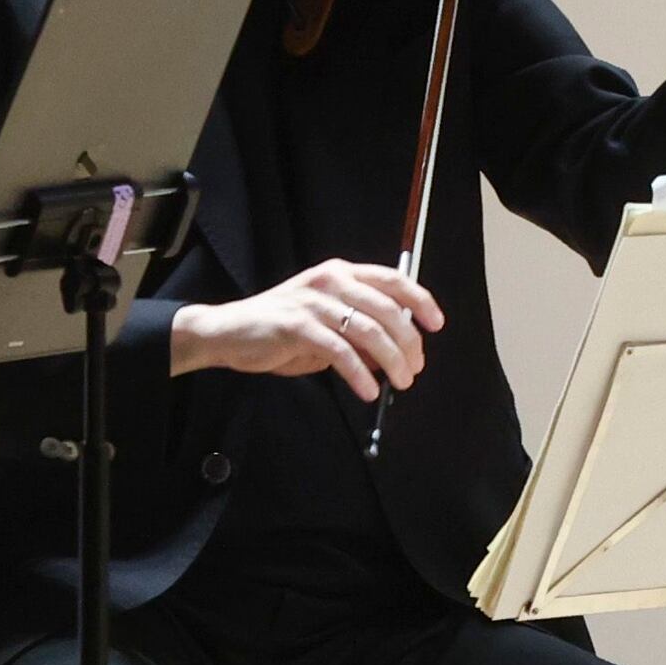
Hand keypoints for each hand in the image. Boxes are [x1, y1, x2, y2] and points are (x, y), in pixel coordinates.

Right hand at [170, 259, 445, 399]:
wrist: (229, 332)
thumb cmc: (280, 329)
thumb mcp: (326, 325)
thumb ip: (358, 332)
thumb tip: (395, 353)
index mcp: (340, 274)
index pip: (391, 279)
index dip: (420, 300)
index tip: (437, 324)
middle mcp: (330, 281)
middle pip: (386, 308)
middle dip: (408, 342)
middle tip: (415, 367)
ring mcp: (313, 302)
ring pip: (368, 330)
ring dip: (391, 360)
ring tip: (401, 382)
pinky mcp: (296, 325)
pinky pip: (339, 351)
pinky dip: (360, 373)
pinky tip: (368, 390)